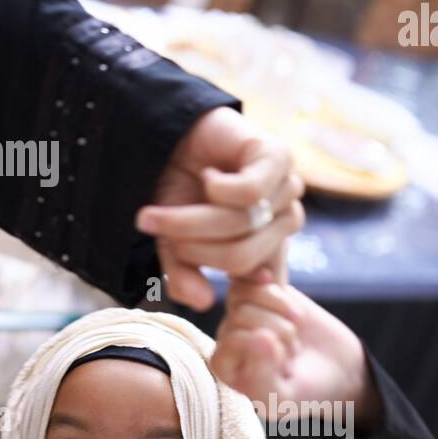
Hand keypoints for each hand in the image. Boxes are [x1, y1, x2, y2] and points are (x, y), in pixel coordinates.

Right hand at [135, 107, 304, 309]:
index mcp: (268, 244)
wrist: (171, 135)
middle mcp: (283, 218)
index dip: (213, 273)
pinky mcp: (278, 157)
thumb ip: (185, 274)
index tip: (178, 258)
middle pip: (241, 256)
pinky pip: (249, 192)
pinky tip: (207, 176)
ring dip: (192, 218)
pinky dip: (217, 189)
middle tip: (152, 226)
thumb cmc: (177, 190)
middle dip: (190, 245)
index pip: (254, 282)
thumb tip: (203, 303)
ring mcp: (286, 187)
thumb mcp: (173, 241)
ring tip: (163, 204)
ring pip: (242, 225)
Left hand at [210, 269, 380, 433]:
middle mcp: (227, 335)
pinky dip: (282, 295)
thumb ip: (261, 379)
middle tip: (294, 351)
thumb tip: (258, 337)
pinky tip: (294, 314)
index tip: (288, 369)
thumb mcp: (283, 399)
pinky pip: (259, 278)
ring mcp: (242, 310)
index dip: (270, 350)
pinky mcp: (259, 292)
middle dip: (280, 331)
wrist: (336, 370)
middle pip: (243, 313)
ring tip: (295, 331)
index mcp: (224, 364)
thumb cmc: (305, 391)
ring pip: (247, 291)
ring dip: (282, 310)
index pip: (236, 339)